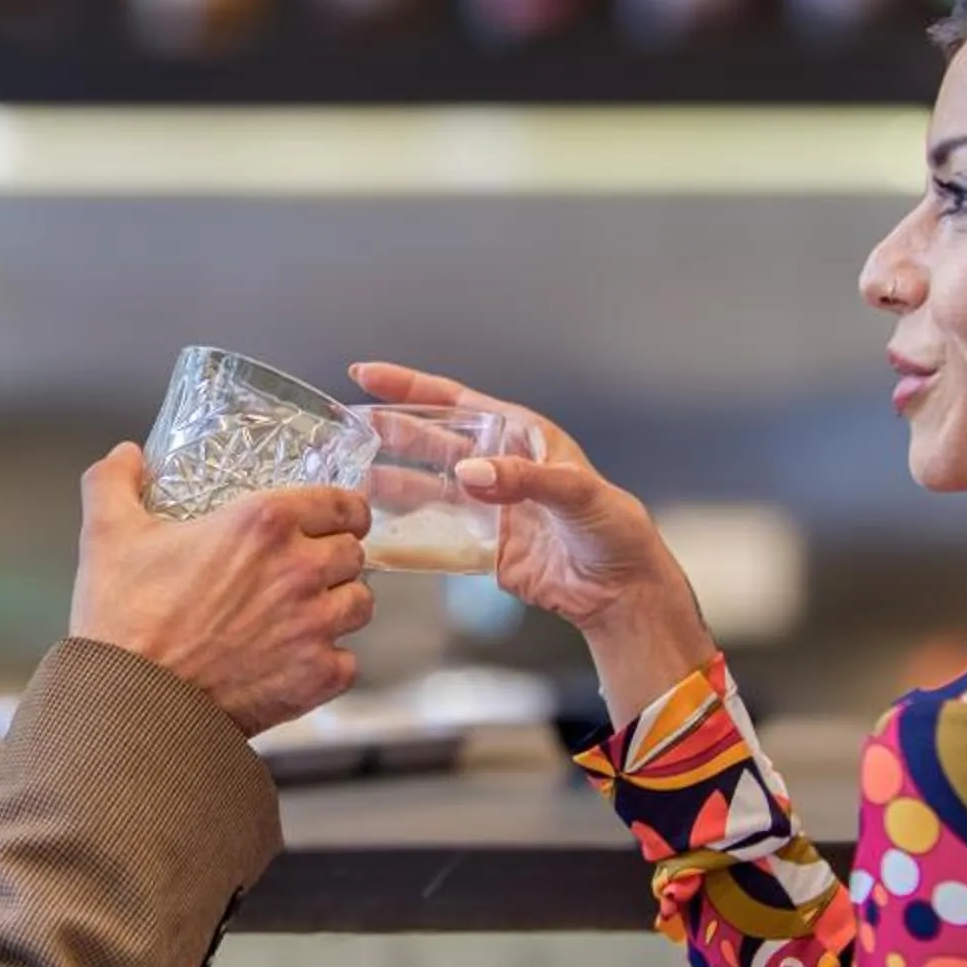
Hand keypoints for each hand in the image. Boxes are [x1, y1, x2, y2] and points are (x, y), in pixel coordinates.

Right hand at [69, 444, 374, 736]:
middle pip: (355, 553)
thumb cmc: (123, 620)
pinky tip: (297, 660)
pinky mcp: (316, 677)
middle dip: (334, 558)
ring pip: (360, 605)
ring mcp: (314, 627)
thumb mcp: (107, 535)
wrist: (131, 703)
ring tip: (308, 612)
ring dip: (339, 606)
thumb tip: (125, 455)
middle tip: (307, 569)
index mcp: (264, 523)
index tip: (333, 519)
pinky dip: (327, 662)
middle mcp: (300, 570)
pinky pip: (347, 662)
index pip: (343, 503)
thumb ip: (114, 482)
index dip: (342, 510)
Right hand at [350, 362, 714, 719]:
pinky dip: (406, 530)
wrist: (621, 591)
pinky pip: (435, 534)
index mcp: (520, 437)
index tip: (367, 374)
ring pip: (426, 486)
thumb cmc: (614, 530)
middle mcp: (498, 466)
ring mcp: (487, 507)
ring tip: (349, 477)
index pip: (455, 401)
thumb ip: (523, 480)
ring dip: (390, 481)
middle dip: (389, 431)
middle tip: (346, 428)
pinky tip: (377, 528)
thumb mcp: (575, 493)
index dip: (410, 386)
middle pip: (431, 440)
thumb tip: (470, 473)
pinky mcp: (482, 547)